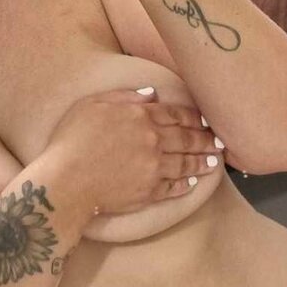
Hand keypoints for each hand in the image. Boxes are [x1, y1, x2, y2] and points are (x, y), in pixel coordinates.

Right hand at [42, 88, 222, 219]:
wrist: (65, 181)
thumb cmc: (71, 140)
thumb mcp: (91, 105)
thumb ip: (124, 97)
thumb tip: (152, 94)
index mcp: (140, 117)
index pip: (175, 115)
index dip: (193, 118)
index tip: (205, 121)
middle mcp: (152, 141)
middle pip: (186, 139)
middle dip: (205, 140)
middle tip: (220, 143)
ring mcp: (153, 169)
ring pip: (185, 164)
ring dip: (202, 163)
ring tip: (214, 162)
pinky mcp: (149, 192)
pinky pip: (173, 188)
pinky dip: (185, 185)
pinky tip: (192, 183)